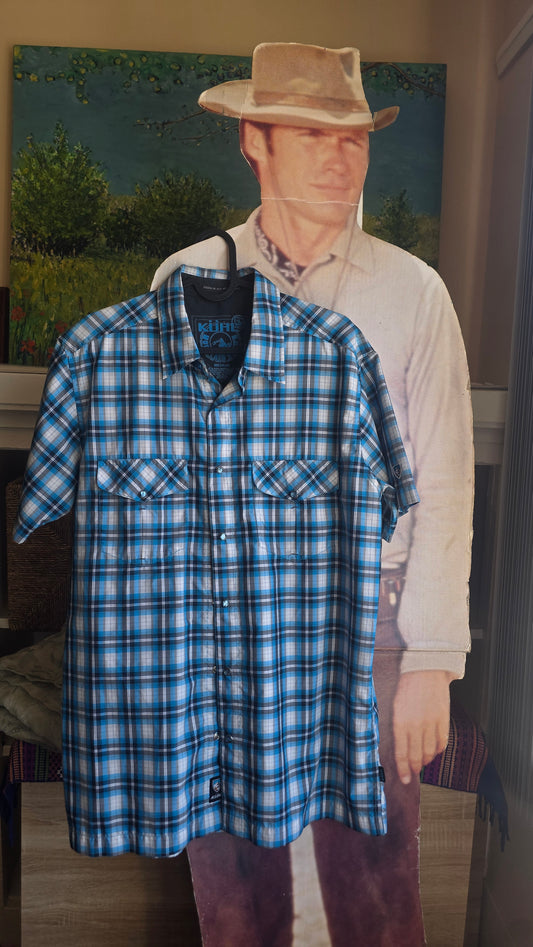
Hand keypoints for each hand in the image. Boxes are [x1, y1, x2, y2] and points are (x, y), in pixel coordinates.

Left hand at [392, 670, 453, 784]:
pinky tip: (433, 751)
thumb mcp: (396, 708)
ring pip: (429, 752)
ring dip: (425, 761)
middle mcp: (415, 725)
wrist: (424, 670)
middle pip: (416, 757)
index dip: (403, 770)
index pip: (402, 754)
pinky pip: (441, 743)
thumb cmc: (407, 688)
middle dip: (414, 769)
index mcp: (400, 722)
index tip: (405, 780)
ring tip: (422, 761)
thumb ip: (398, 729)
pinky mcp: (443, 720)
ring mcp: (430, 723)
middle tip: (412, 773)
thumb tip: (400, 750)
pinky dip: (437, 750)